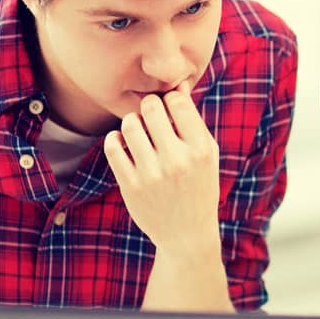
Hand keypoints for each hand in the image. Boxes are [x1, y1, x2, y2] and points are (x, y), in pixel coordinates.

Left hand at [103, 82, 221, 260]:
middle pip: (151, 107)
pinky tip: (123, 143)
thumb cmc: (198, 185)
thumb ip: (192, 122)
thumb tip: (176, 85)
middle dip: (149, 106)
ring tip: (138, 130)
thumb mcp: (206, 155)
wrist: (186, 233)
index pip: (177, 102)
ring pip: (129, 124)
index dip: (170, 98)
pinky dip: (115, 139)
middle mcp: (178, 160)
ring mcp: (152, 173)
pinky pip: (112, 146)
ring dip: (131, 122)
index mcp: (201, 149)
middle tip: (150, 116)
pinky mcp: (131, 185)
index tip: (168, 108)